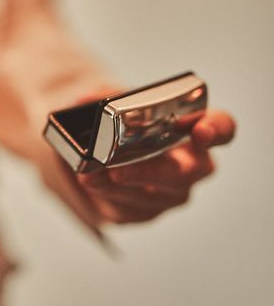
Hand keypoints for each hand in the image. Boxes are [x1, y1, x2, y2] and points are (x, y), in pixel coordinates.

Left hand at [75, 89, 235, 222]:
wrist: (95, 153)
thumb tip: (84, 99)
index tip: (201, 130)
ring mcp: (170, 192)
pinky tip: (90, 183)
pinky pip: (129, 210)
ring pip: (154, 196)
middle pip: (189, 172)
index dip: (216, 129)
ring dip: (120, 186)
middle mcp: (190, 164)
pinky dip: (107, 195)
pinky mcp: (144, 211)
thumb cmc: (117, 122)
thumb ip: (102, 94)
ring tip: (90, 174)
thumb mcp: (108, 100)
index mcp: (192, 128)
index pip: (221, 128)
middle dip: (154, 170)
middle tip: (120, 167)